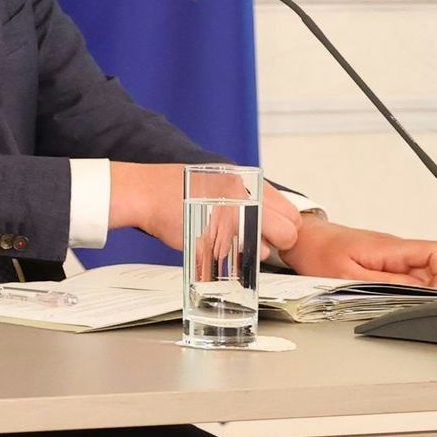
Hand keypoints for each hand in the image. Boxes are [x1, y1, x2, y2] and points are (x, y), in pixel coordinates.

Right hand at [111, 164, 302, 260]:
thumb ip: (249, 198)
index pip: (291, 212)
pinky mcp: (215, 236)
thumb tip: (272, 221)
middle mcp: (245, 197)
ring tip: (233, 242)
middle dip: (279, 241)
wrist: (145, 192)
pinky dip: (235, 257)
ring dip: (255, 250)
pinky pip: (240, 255)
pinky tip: (220, 246)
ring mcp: (232, 217)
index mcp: (249, 182)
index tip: (272, 231)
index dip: (284, 226)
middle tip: (260, 241)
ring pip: (267, 247)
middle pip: (288, 231)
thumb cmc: (177, 189)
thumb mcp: (220, 180)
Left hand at [272, 219, 436, 287]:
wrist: (302, 238)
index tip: (430, 296)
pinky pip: (401, 276)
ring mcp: (390, 255)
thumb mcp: (348, 275)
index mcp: (391, 248)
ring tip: (384, 298)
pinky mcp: (382, 261)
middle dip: (424, 289)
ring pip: (417, 275)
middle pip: (431, 268)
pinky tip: (379, 294)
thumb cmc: (318, 252)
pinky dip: (396, 288)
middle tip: (401, 302)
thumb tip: (417, 291)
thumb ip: (386, 283)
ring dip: (409, 291)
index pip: (436, 252)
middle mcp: (395, 249)